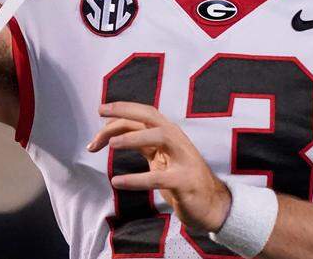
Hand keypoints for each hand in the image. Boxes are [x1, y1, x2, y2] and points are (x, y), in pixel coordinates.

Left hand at [88, 102, 231, 232]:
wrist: (211, 205)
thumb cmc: (180, 178)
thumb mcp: (159, 156)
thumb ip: (140, 143)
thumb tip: (109, 135)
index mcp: (169, 133)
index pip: (144, 113)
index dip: (123, 109)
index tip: (100, 110)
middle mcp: (176, 140)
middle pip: (151, 117)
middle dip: (126, 111)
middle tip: (101, 113)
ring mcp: (183, 159)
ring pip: (159, 138)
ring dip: (133, 138)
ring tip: (111, 145)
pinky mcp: (184, 182)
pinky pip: (157, 178)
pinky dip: (135, 179)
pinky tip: (117, 182)